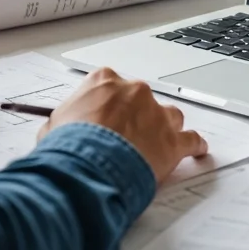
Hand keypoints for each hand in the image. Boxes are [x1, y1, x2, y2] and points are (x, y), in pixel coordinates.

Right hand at [39, 67, 207, 182]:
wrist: (87, 168)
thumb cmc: (68, 146)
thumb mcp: (53, 126)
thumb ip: (65, 120)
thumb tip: (61, 128)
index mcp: (104, 81)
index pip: (111, 86)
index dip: (110, 105)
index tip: (107, 117)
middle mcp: (134, 92)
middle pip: (142, 100)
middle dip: (137, 117)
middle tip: (126, 137)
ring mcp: (157, 115)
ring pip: (170, 116)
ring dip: (165, 128)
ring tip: (157, 144)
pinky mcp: (173, 141)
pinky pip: (191, 140)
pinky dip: (194, 146)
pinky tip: (195, 151)